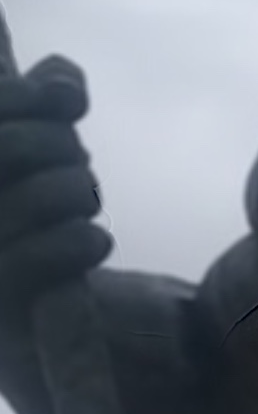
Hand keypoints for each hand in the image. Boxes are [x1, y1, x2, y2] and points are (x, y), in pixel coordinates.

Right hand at [0, 55, 112, 312]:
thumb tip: (65, 84)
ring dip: (80, 191)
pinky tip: (92, 242)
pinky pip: (56, 251)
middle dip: (63, 146)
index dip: (38, 94)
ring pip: (45, 194)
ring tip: (80, 205)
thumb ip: (42, 99)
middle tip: (75, 164)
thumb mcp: (26, 151)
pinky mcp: (1, 298)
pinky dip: (86, 239)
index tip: (71, 101)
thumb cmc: (20, 219)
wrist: (32, 329)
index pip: (1, 103)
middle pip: (14, 146)